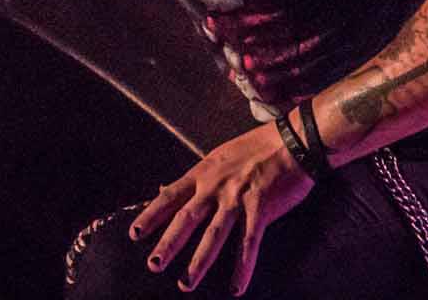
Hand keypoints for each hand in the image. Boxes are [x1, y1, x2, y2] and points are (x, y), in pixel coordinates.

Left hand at [129, 121, 314, 294]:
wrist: (292, 141)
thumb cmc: (256, 148)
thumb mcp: (217, 157)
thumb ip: (194, 178)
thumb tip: (164, 188)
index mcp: (203, 172)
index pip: (170, 196)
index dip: (151, 215)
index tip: (135, 234)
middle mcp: (216, 186)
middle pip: (186, 218)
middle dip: (168, 244)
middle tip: (154, 265)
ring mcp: (238, 198)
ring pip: (214, 234)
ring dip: (198, 262)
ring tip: (186, 284)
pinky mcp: (261, 208)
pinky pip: (249, 242)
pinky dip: (243, 267)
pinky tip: (236, 287)